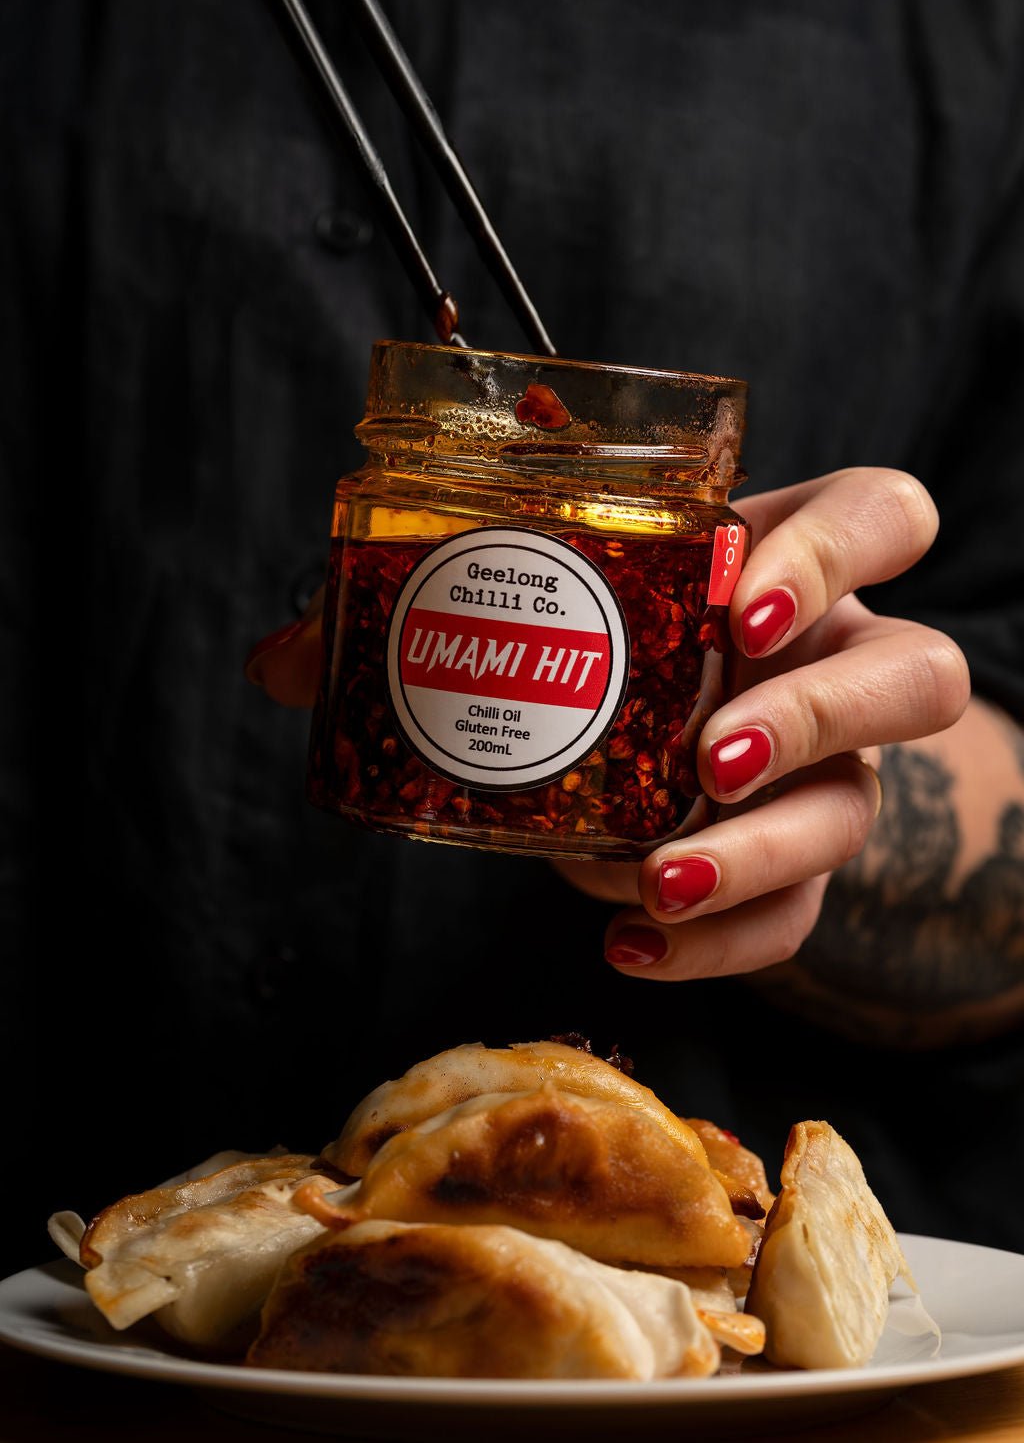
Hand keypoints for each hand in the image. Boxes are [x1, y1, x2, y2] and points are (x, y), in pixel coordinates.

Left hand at [245, 468, 970, 990]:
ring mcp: (831, 776)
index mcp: (784, 564)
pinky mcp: (798, 873)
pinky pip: (799, 923)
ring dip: (762, 850)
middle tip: (705, 753)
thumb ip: (421, 616)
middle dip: (815, 714)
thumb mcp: (543, 608)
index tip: (746, 598)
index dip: (840, 553)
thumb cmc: (610, 650)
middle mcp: (837, 666)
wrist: (674, 746)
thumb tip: (279, 662)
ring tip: (656, 876)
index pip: (881, 518)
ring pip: (861, 811)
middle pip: (914, 676)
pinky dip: (719, 943)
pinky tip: (630, 940)